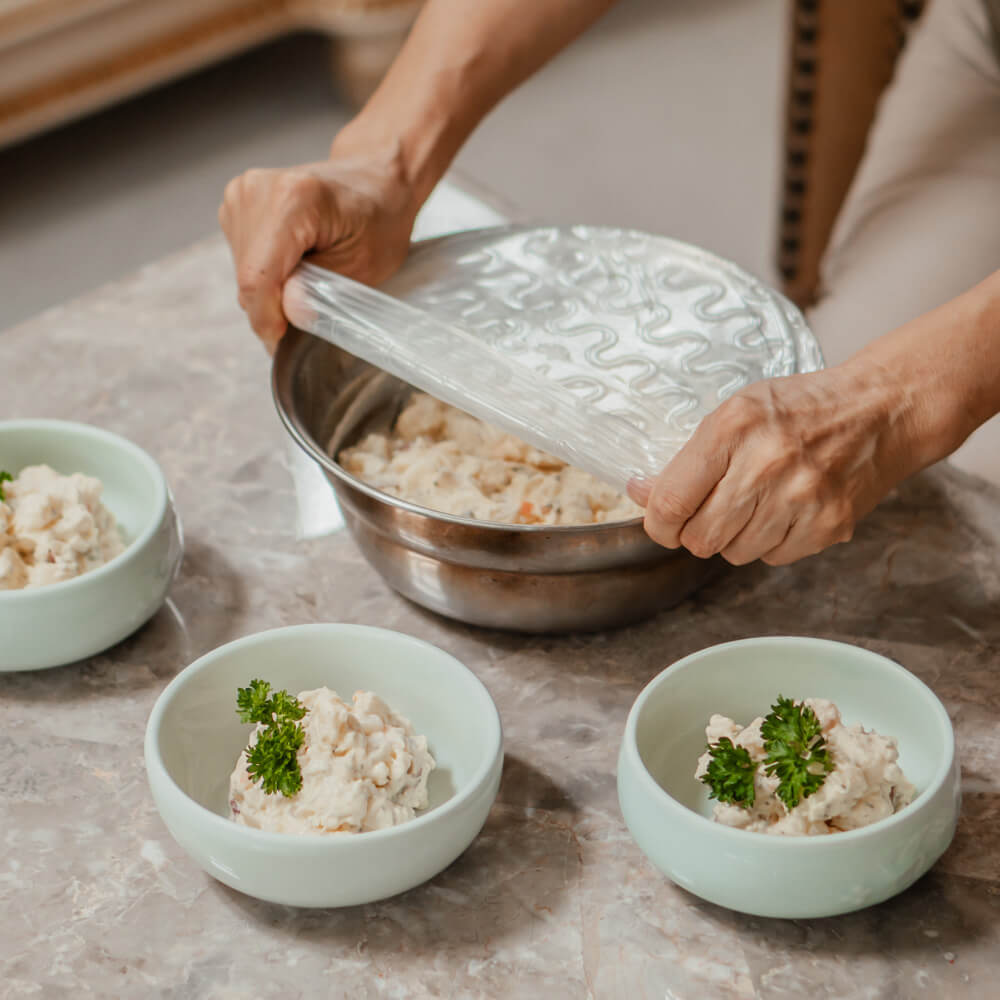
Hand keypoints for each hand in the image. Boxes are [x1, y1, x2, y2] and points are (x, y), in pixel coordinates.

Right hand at [218, 150, 417, 351]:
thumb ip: (321, 292)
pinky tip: (296, 263)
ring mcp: (241, 194)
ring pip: (242, 271)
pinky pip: (243, 258)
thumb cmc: (378, 218)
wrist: (374, 180)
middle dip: (273, 307)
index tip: (284, 343)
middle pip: (247, 277)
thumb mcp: (363, 265)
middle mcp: (256, 190)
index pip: (257, 278)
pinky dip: (268, 274)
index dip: (267, 319)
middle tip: (312, 309)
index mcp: (292, 200)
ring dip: (271, 291)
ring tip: (309, 278)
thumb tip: (288, 315)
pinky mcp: (237, 203)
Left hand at [632, 365, 923, 565]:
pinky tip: (784, 510)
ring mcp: (801, 498)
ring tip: (755, 504)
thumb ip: (686, 457)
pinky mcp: (829, 525)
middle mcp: (767, 463)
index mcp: (733, 428)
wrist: (881, 410)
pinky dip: (770, 542)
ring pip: (734, 553)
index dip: (657, 522)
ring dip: (734, 538)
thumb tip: (640, 492)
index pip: (671, 501)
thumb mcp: (735, 413)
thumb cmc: (799, 409)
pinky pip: (773, 558)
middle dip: (694, 533)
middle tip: (707, 514)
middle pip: (700, 538)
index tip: (661, 521)